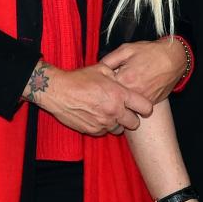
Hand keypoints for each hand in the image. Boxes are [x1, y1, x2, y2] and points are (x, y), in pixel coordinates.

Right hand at [25, 62, 152, 134]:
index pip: (145, 107)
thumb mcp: (101, 70)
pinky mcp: (93, 130)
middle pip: (134, 123)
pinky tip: (95, 115)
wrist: (57, 91)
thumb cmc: (78, 79)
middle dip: (131, 118)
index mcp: (119, 94)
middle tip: (123, 111)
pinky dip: (102, 126)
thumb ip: (117, 76)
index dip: (145, 107)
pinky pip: (104, 131)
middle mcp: (114, 111)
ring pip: (119, 129)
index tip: (141, 106)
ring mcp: (103, 123)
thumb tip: (124, 78)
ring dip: (116, 123)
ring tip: (106, 112)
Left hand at [99, 37, 185, 103]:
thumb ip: (109, 59)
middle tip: (111, 87)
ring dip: (122, 100)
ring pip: (126, 105)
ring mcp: (144, 100)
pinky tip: (134, 90)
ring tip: (124, 88)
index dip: (102, 85)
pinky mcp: (151, 103)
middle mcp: (134, 92)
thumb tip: (97, 68)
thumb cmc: (150, 52)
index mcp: (125, 79)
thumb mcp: (126, 49)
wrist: (174, 59)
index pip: (106, 89)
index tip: (101, 82)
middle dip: (110, 94)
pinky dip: (133, 101)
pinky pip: (137, 106)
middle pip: (115, 100)